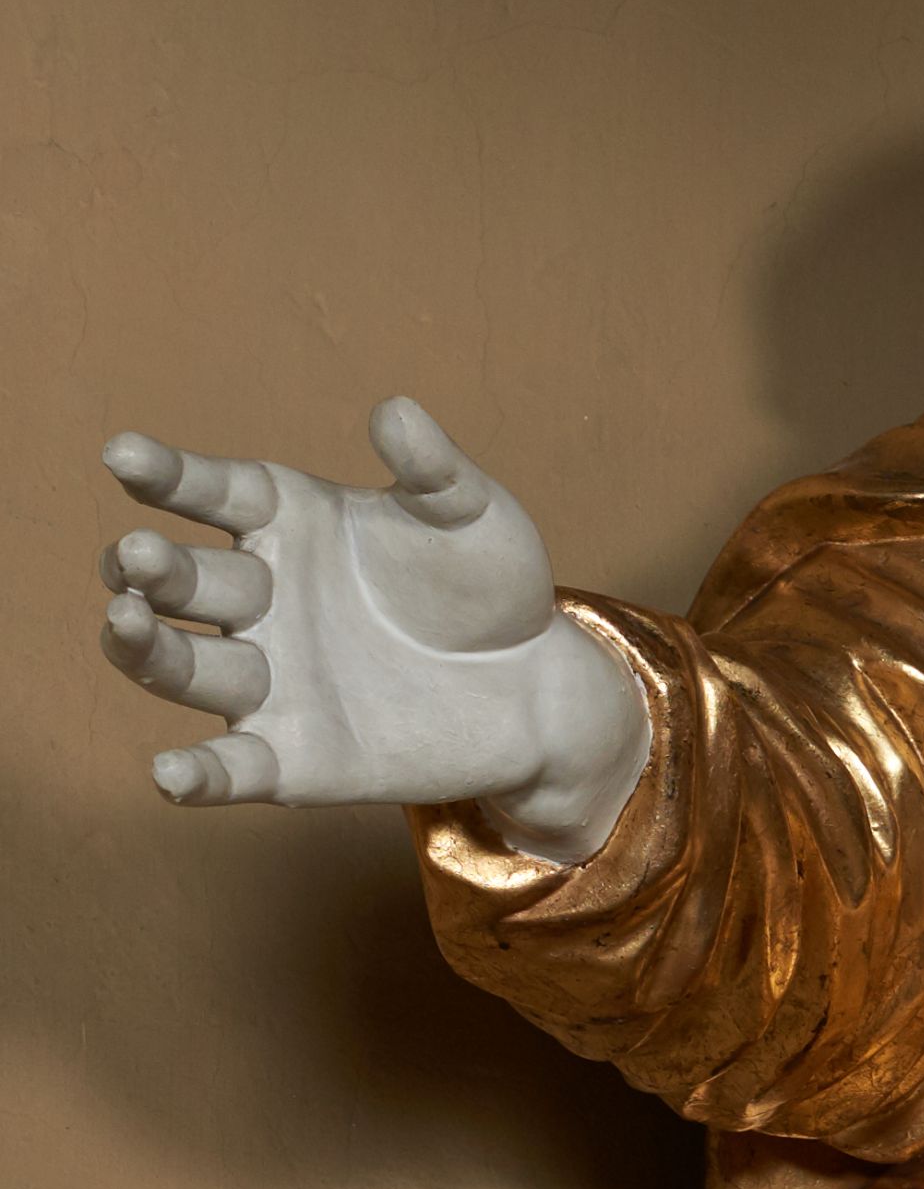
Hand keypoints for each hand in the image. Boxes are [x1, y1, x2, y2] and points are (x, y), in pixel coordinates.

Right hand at [97, 397, 648, 858]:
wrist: (537, 688)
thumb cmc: (490, 584)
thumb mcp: (471, 515)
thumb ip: (433, 469)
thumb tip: (396, 413)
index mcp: (286, 521)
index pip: (212, 493)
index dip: (167, 476)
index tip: (122, 455)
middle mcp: (260, 600)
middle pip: (187, 583)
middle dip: (154, 570)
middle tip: (140, 557)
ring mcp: (270, 681)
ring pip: (186, 667)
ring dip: (147, 649)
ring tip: (127, 621)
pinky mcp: (294, 758)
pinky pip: (232, 768)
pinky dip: (196, 775)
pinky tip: (168, 775)